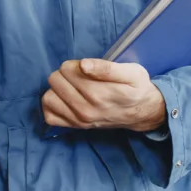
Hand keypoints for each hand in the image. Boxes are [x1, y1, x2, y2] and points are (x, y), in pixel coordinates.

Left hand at [42, 59, 165, 132]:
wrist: (142, 113)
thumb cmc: (136, 88)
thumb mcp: (132, 72)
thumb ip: (107, 68)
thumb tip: (83, 64)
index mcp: (99, 93)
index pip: (67, 69)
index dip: (75, 64)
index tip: (87, 68)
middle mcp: (85, 109)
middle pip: (55, 80)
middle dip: (66, 74)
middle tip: (81, 77)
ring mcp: (78, 120)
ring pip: (48, 97)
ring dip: (57, 89)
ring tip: (72, 87)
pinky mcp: (74, 126)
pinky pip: (49, 115)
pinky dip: (54, 105)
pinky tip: (65, 99)